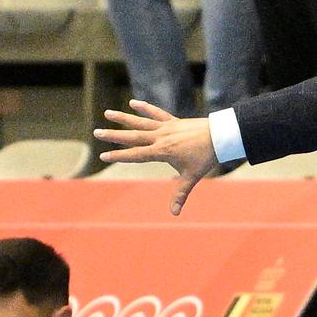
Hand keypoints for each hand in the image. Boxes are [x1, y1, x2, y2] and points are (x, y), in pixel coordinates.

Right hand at [95, 100, 217, 213]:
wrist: (219, 136)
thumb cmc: (205, 158)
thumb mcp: (191, 177)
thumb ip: (180, 194)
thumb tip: (174, 213)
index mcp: (161, 152)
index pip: (135, 155)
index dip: (119, 156)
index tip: (103, 156)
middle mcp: (160, 138)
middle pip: (132, 137)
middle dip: (114, 136)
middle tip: (96, 132)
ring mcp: (165, 127)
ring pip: (140, 122)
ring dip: (123, 118)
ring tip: (107, 113)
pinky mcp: (172, 121)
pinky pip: (156, 113)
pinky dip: (145, 108)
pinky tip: (133, 103)